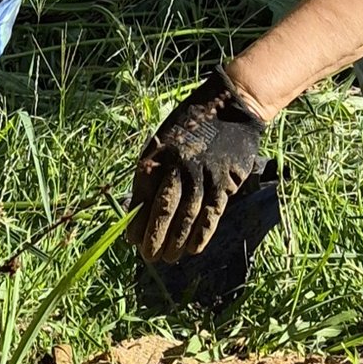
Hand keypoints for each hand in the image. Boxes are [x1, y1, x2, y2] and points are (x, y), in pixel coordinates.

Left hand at [127, 67, 266, 263]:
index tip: (132, 240)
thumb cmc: (191, 123)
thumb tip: (140, 205)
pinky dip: (201, 234)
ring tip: (168, 258)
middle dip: (154, 237)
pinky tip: (193, 249)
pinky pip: (211, 214)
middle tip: (149, 257)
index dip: (137, 222)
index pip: (143, 196)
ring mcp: (202, 176)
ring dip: (176, 241)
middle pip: (163, 210)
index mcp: (157, 155)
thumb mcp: (164, 138)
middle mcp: (177, 167)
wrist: (230, 105)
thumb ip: (153, 168)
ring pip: (186, 217)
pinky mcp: (224, 182)